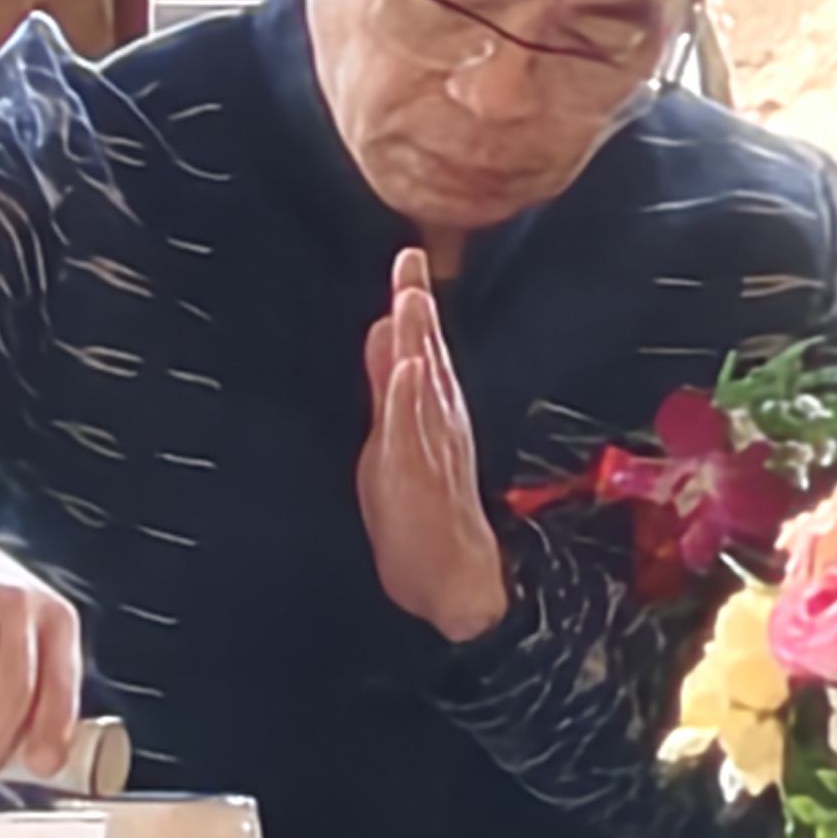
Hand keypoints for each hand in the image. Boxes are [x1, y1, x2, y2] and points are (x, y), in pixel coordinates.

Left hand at [361, 249, 509, 641]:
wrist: (450, 579)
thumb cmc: (419, 512)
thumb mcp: (393, 436)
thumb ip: (390, 386)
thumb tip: (386, 334)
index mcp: (432, 411)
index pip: (421, 348)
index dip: (413, 304)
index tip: (407, 258)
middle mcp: (439, 421)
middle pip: (427, 355)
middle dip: (417, 307)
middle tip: (409, 259)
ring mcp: (433, 447)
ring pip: (426, 385)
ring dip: (420, 341)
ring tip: (410, 297)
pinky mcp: (422, 475)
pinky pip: (417, 431)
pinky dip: (413, 398)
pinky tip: (411, 369)